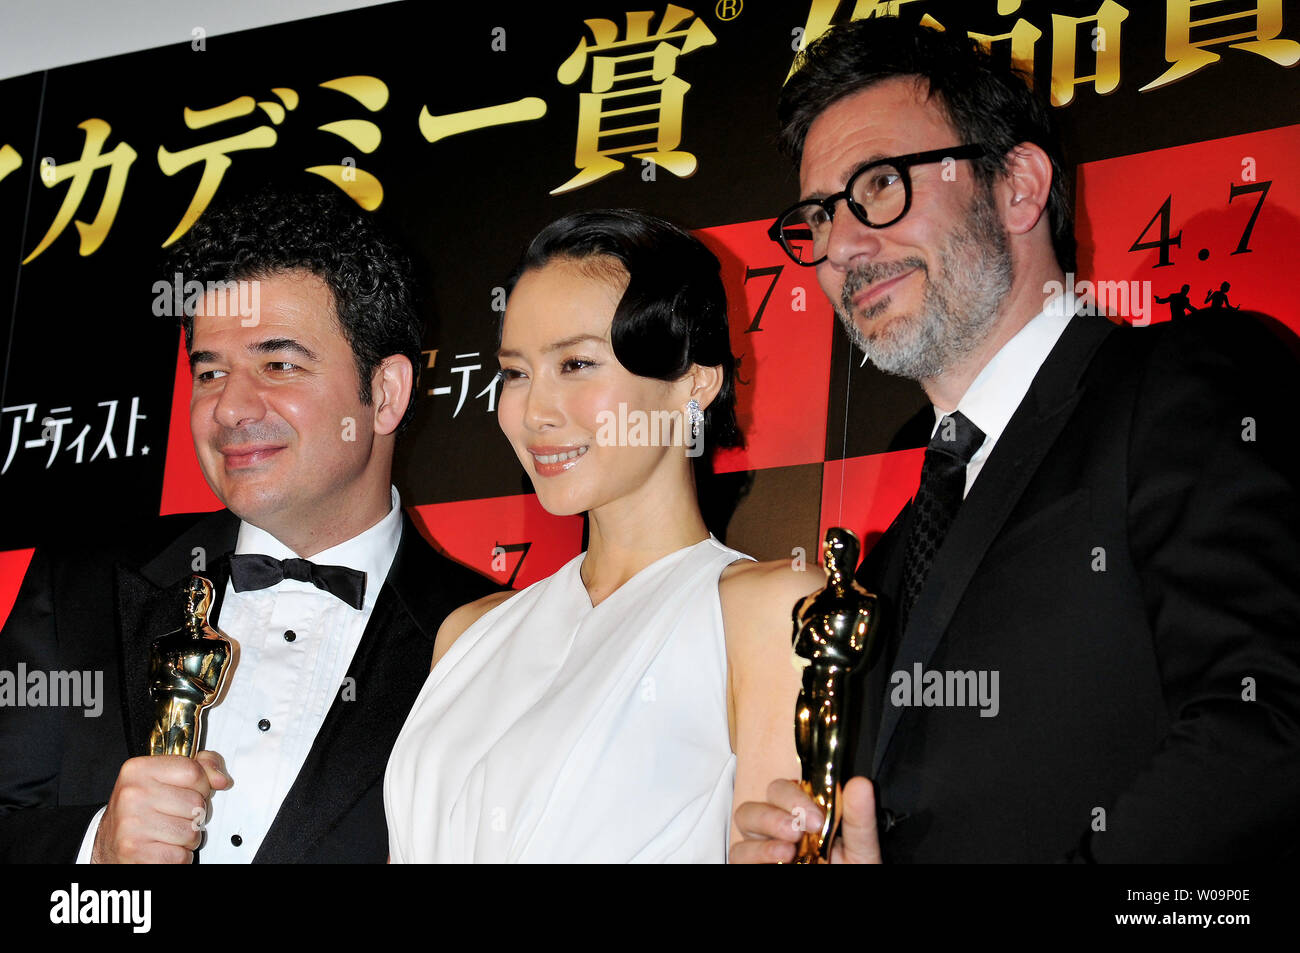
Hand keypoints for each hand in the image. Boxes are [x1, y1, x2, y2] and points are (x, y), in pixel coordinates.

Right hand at [91, 751, 231, 863]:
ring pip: (192, 832)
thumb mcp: (164, 778)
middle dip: (194, 814)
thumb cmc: (140, 810)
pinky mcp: (135, 852)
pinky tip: (162, 848)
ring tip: (168, 833)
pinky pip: (181, 856)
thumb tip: (221, 780)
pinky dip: (178, 857)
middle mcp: (132, 795)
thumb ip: (199, 768)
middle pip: (196, 803)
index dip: (201, 785)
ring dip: (187, 837)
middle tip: (174, 816)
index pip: (193, 772)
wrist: (107, 843)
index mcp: (138, 770)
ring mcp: (132, 825)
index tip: (189, 791)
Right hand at [731, 776, 881, 863]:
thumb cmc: (851, 874)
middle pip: (756, 805)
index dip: (794, 796)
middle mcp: (780, 830)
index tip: (816, 817)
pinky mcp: (754, 867)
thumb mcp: (861, 851)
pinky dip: (754, 856)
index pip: (784, 790)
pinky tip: (777, 862)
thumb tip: (859, 786)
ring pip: (743, 825)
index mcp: (805, 816)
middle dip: (773, 814)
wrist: (846, 908)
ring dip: (762, 836)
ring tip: (787, 852)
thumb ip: (859, 821)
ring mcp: (764, 850)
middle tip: (796, 831)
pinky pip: (738, 856)